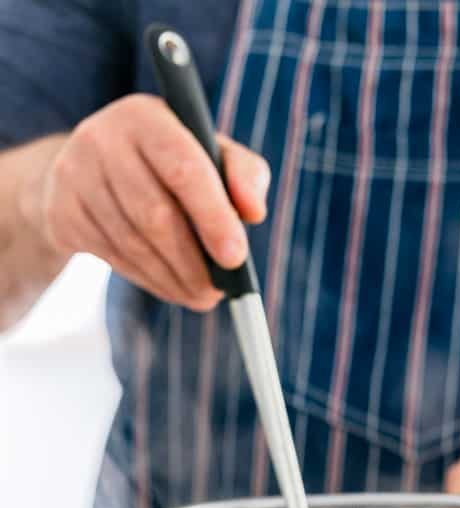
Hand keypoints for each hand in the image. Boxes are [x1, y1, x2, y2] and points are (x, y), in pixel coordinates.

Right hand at [21, 95, 269, 310]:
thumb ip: (245, 175)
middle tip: (219, 292)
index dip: (213, 217)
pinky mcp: (62, 211)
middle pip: (157, 215)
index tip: (236, 258)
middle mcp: (103, 138)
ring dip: (174, 279)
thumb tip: (254, 212)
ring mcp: (75, 175)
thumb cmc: (170, 162)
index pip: (184, 168)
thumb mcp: (211, 154)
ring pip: (134, 244)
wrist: (92, 168)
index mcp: (147, 116)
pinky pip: (113, 257)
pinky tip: (170, 285)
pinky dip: (149, 280)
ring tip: (201, 295)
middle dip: (194, 263)